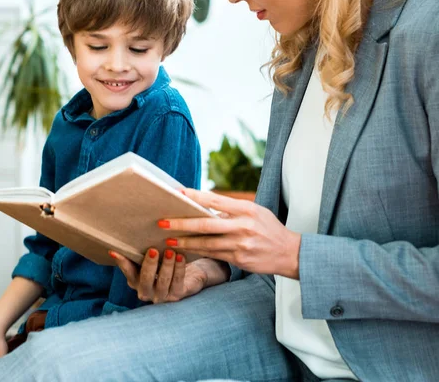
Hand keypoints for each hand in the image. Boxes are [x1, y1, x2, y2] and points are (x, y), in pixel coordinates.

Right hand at [109, 248, 224, 303]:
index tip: (115, 251)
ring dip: (166, 265)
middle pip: (145, 278)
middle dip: (149, 264)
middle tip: (153, 250)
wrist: (187, 274)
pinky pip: (177, 281)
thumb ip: (140, 250)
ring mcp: (161, 295)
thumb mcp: (151, 256)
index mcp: (135, 280)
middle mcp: (146, 290)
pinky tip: (181, 256)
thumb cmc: (163, 261)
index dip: (122, 262)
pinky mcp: (176, 295)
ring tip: (170, 252)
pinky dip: (179, 268)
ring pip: (163, 280)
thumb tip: (128, 232)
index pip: (127, 271)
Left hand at [160, 189, 301, 278]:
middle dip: (182, 223)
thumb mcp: (255, 210)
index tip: (177, 193)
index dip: (195, 196)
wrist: (290, 253)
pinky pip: (213, 254)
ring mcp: (240, 244)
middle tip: (162, 222)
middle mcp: (243, 226)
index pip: (215, 199)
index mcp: (246, 209)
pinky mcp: (239, 259)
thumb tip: (204, 204)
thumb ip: (232, 208)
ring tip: (168, 240)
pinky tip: (185, 250)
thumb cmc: (269, 227)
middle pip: (206, 223)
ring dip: (185, 242)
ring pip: (206, 243)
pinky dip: (198, 252)